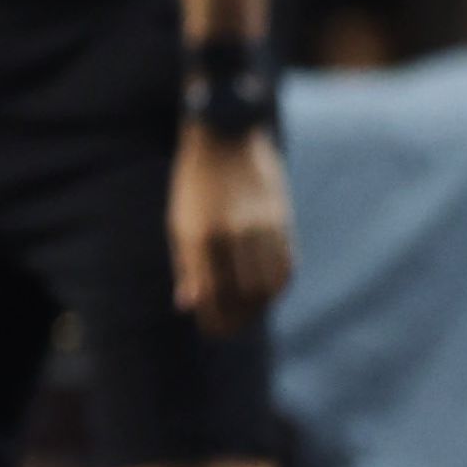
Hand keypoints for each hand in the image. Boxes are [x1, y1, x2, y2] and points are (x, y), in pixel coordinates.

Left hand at [170, 125, 295, 336]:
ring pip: (270, 284)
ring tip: (248, 314)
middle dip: (238, 318)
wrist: (225, 136)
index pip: (211, 294)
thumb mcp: (179, 222)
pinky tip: (266, 291)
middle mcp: (233, 235)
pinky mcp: (282, 219)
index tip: (212, 330)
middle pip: (244, 295)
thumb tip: (188, 305)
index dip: (213, 318)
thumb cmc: (194, 184)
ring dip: (260, 306)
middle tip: (230, 328)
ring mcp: (261, 227)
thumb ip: (186, 265)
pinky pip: (287, 264)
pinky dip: (278, 285)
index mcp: (200, 237)